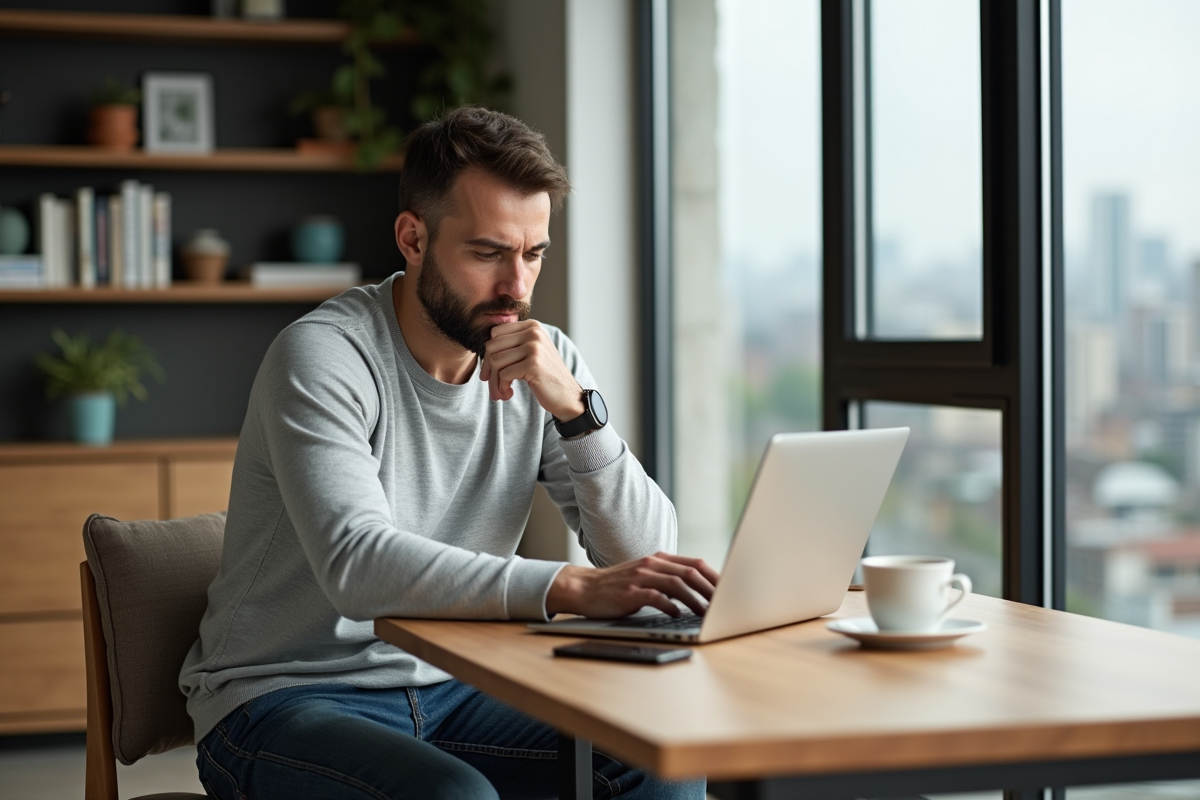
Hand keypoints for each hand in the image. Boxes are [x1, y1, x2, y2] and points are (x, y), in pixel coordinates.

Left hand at [479, 320, 584, 419]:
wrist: (567, 396)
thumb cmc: (544, 376)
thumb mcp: (530, 353)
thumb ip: (511, 345)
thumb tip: (483, 348)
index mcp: (532, 326)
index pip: (495, 333)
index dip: (488, 354)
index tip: (489, 372)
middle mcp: (533, 332)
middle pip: (492, 346)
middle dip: (488, 369)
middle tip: (492, 386)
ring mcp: (534, 347)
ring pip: (496, 361)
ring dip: (494, 382)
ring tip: (501, 392)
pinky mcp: (533, 364)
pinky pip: (504, 374)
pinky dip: (502, 387)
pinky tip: (509, 393)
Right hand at [546, 553, 719, 618]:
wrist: (585, 588)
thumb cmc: (619, 586)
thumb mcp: (647, 575)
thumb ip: (669, 578)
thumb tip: (699, 591)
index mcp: (660, 559)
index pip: (696, 564)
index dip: (715, 577)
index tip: (730, 591)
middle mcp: (653, 564)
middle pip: (691, 572)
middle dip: (711, 589)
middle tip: (725, 604)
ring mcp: (641, 577)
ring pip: (677, 584)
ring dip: (695, 600)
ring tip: (707, 614)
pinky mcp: (630, 592)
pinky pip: (655, 597)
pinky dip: (670, 606)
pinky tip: (677, 614)